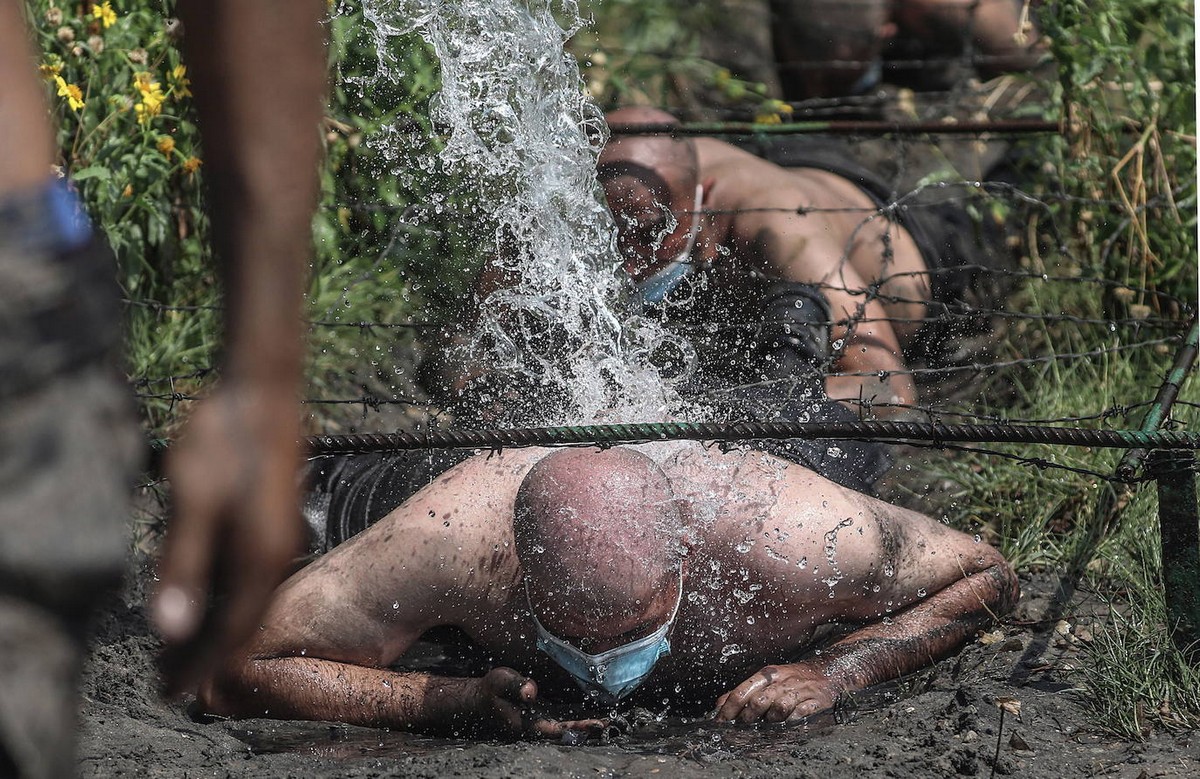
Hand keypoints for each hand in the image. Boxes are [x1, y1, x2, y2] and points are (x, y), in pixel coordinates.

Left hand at [152, 381, 305, 695]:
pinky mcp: (273, 520)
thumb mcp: (193, 500)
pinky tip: (203, 599)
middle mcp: (278, 552)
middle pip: (241, 620)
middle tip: (168, 683)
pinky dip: (223, 599)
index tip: (172, 693)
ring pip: (245, 599)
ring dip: (213, 628)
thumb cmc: (224, 438)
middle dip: (205, 654)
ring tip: (178, 651)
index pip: (231, 629)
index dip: (199, 665)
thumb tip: (171, 627)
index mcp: (261, 556)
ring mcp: (280, 536)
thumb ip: (184, 564)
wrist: (261, 388)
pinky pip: (249, 578)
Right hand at [469, 668, 606, 737]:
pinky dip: (578, 714)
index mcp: (527, 723)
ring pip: (567, 724)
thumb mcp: (500, 682)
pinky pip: (564, 716)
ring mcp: (540, 720)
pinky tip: (592, 710)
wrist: (481, 699)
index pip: (556, 728)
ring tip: (608, 718)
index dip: (576, 727)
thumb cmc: (490, 691)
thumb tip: (531, 691)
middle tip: (609, 723)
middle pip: (567, 730)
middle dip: (587, 726)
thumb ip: (515, 686)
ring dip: (586, 722)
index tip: (594, 724)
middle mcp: (536, 725)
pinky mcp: (543, 713)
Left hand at [714, 663, 839, 723]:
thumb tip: (719, 704)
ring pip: (779, 708)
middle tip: (744, 725)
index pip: (743, 691)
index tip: (721, 721)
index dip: (729, 709)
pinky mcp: (816, 702)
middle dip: (748, 717)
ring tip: (769, 724)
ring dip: (771, 720)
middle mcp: (783, 681)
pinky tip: (788, 724)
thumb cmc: (791, 679)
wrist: (827, 673)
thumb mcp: (767, 679)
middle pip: (759, 701)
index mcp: (768, 674)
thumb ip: (743, 691)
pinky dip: (792, 722)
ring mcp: (800, 691)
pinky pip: (800, 715)